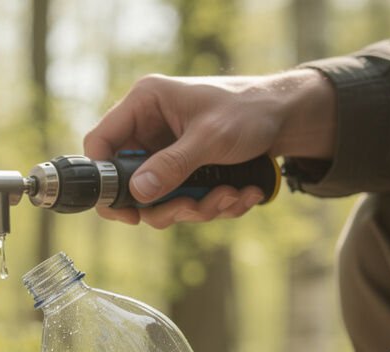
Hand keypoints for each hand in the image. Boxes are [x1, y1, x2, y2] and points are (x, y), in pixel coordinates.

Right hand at [83, 69, 334, 227]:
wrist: (289, 117)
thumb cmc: (251, 111)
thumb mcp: (211, 138)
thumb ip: (172, 165)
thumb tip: (137, 193)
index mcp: (145, 104)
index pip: (100, 142)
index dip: (104, 178)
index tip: (125, 210)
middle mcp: (149, 128)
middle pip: (130, 182)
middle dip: (166, 204)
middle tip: (191, 208)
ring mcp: (166, 151)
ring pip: (159, 199)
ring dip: (196, 208)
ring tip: (230, 196)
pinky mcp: (183, 169)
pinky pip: (184, 200)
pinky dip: (213, 204)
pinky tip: (240, 193)